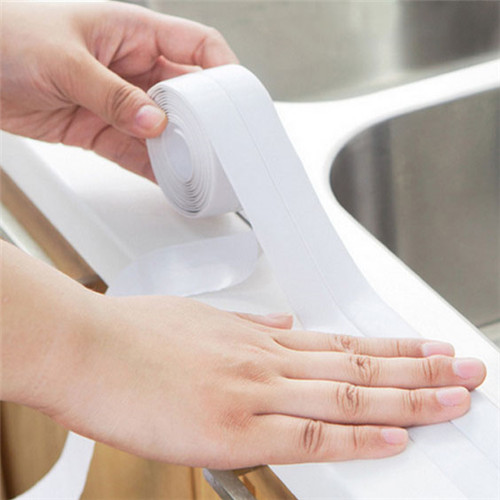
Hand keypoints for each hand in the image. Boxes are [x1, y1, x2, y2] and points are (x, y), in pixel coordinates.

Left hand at [0, 2, 236, 178]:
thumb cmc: (6, 37)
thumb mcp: (65, 62)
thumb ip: (113, 95)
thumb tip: (155, 123)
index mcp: (133, 33)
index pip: (197, 46)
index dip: (224, 69)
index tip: (237, 100)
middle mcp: (133, 68)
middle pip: (187, 95)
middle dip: (205, 120)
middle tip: (219, 146)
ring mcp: (120, 102)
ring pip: (164, 129)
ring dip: (181, 150)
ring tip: (199, 171)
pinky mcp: (102, 130)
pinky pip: (136, 153)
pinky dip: (153, 169)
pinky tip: (169, 182)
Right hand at [1, 243, 485, 467]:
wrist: (88, 348)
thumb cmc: (133, 334)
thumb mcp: (199, 318)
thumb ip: (248, 326)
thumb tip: (284, 325)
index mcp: (257, 337)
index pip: (342, 343)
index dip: (390, 348)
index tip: (425, 349)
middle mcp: (266, 360)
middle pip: (359, 366)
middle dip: (420, 368)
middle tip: (465, 369)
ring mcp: (254, 392)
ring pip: (349, 395)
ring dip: (407, 397)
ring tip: (453, 396)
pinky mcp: (234, 429)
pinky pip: (311, 435)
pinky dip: (357, 439)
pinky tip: (394, 439)